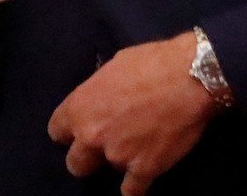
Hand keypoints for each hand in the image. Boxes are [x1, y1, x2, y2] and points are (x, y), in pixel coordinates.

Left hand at [46, 32, 215, 195]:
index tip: (79, 131)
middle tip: (104, 145)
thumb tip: (99, 100)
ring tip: (134, 147)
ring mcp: (117, 156)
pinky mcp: (144, 170)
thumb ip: (97, 92)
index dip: (69, 132)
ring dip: (118, 162)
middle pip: (75, 163)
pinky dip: (136, 188)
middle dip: (87, 156)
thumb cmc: (150, 63)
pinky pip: (132, 192)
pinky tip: (140, 180)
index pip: (57, 131)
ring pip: (106, 172)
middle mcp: (91, 135)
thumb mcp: (111, 68)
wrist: (189, 78)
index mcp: (79, 107)